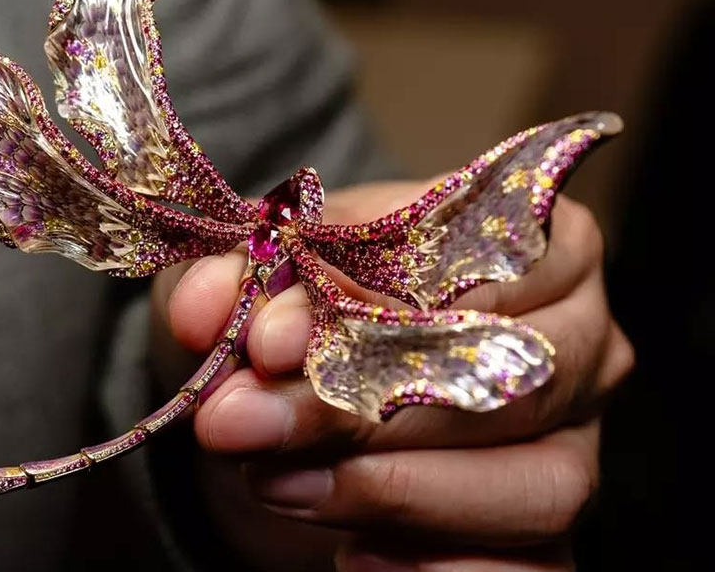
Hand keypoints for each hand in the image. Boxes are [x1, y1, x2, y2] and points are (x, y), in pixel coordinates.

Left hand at [152, 179, 633, 570]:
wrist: (303, 405)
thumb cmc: (308, 318)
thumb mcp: (260, 279)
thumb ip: (234, 278)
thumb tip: (205, 308)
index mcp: (537, 245)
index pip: (481, 263)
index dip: (372, 301)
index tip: (265, 341)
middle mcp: (580, 342)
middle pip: (508, 377)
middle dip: (360, 408)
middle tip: (239, 421)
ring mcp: (577, 446)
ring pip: (532, 483)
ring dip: (388, 489)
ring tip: (276, 482)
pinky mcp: (552, 539)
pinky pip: (528, 570)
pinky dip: (435, 567)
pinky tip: (354, 554)